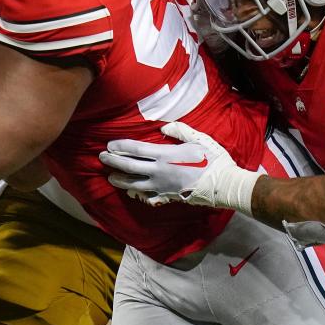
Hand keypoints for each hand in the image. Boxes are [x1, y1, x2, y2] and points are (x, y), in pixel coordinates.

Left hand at [99, 137, 213, 206]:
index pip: (136, 149)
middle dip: (113, 162)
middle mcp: (159, 171)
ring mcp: (162, 186)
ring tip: (110, 177)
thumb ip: (179, 131)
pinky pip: (148, 197)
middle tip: (101, 158)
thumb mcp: (197, 139)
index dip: (121, 146)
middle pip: (130, 167)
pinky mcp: (167, 196)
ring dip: (120, 180)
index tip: (109, 145)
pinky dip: (137, 194)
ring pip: (134, 184)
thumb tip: (163, 128)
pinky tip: (131, 192)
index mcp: (165, 155)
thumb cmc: (212, 159)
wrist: (224, 184)